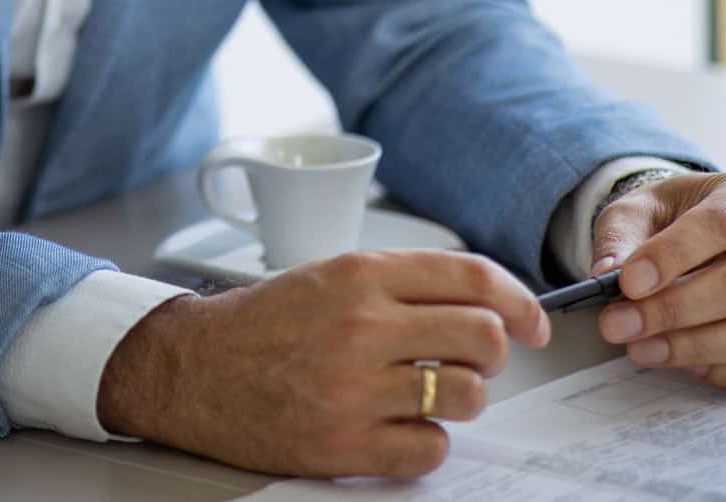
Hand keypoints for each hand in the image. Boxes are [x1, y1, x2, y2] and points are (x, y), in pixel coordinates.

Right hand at [96, 250, 548, 477]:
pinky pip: (431, 449)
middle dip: (490, 353)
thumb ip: (401, 284)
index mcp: (360, 275)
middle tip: (466, 360)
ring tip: (421, 394)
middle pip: (484, 339)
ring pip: (467, 395)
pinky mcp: (344, 443)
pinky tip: (396, 427)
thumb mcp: (328, 276)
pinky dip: (426, 442)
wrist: (192, 369)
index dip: (519, 301)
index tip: (534, 322)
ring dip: (457, 398)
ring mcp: (354, 388)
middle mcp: (362, 326)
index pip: (472, 278)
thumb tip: (486, 306)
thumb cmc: (262, 324)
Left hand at [591, 171, 725, 392]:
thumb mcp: (636, 211)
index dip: (672, 256)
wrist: (700, 237)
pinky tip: (686, 366)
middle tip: (618, 325)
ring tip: (639, 348)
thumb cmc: (671, 221)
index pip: (719, 224)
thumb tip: (606, 274)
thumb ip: (620, 237)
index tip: (627, 282)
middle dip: (672, 311)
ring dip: (694, 347)